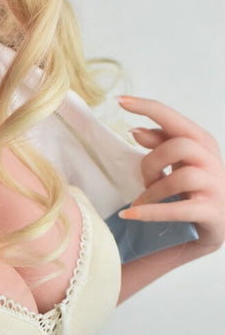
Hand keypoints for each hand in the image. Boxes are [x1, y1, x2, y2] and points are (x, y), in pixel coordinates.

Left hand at [118, 96, 224, 253]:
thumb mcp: (172, 166)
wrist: (205, 233)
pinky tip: (131, 215)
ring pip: (183, 176)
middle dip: (153, 161)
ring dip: (154, 189)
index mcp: (203, 145)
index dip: (148, 108)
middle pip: (181, 145)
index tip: (119, 102)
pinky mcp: (214, 214)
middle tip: (143, 180)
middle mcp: (214, 163)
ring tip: (142, 201)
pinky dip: (152, 212)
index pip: (175, 120)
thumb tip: (136, 130)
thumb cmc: (186, 195)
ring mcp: (217, 189)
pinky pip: (181, 209)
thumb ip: (158, 145)